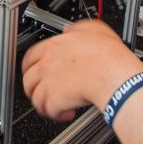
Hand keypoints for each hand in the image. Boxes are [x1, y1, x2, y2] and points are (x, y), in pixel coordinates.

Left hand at [23, 19, 142, 121]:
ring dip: (45, 104)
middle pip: (28, 80)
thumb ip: (77, 28)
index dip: (30, 67)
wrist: (114, 75)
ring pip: (35, 98)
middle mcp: (47, 65)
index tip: (34, 73)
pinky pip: (48, 111)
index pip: (30, 57)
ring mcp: (49, 83)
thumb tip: (69, 30)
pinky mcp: (54, 100)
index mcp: (53, 47)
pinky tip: (67, 113)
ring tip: (56, 106)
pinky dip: (57, 115)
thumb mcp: (94, 29)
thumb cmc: (109, 56)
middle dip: (34, 89)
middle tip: (45, 92)